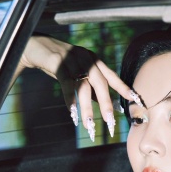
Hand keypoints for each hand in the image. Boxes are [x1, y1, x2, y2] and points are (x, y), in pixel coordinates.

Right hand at [18, 35, 135, 139]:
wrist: (35, 47)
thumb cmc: (59, 64)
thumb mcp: (78, 74)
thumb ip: (92, 88)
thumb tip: (107, 106)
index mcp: (94, 60)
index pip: (111, 76)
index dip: (123, 88)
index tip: (135, 100)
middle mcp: (86, 58)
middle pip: (100, 82)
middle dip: (106, 103)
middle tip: (110, 122)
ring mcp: (72, 59)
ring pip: (83, 86)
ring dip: (87, 107)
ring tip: (89, 124)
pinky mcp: (57, 62)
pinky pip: (66, 83)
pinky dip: (70, 99)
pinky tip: (72, 112)